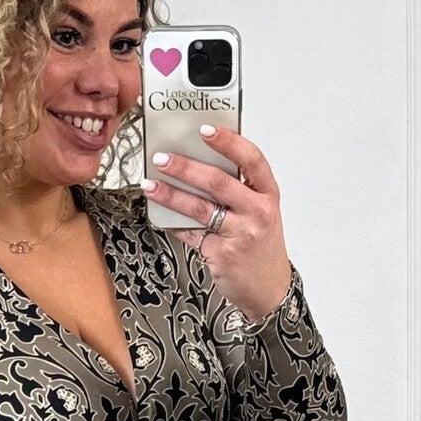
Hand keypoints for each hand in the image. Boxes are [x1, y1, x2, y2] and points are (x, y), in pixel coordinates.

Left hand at [142, 126, 292, 323]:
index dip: (228, 142)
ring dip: (170, 194)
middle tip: (163, 158)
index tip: (205, 129)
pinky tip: (161, 214)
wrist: (269, 290)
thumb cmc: (262, 247)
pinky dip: (174, 223)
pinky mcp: (221, 254)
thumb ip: (239, 189)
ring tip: (151, 184)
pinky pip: (191, 234)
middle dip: (186, 167)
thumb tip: (199, 162)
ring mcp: (240, 235)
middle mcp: (257, 212)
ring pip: (200, 208)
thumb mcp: (260, 212)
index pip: (252, 159)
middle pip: (219, 182)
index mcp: (268, 195)